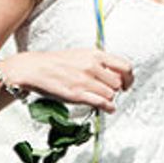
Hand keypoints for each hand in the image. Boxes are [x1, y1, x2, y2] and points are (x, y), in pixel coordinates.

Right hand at [4, 47, 135, 112]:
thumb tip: (114, 72)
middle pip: (118, 83)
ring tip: (101, 97)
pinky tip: (107, 108)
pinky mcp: (78, 94)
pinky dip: (108, 108)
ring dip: (108, 98)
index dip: (128, 77)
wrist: (35, 68)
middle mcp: (92, 66)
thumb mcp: (81, 54)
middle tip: (110, 91)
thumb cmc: (56, 62)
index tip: (126, 83)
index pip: (124, 66)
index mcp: (95, 54)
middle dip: (116, 89)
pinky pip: (102, 103)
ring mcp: (85, 81)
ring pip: (110, 95)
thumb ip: (99, 62)